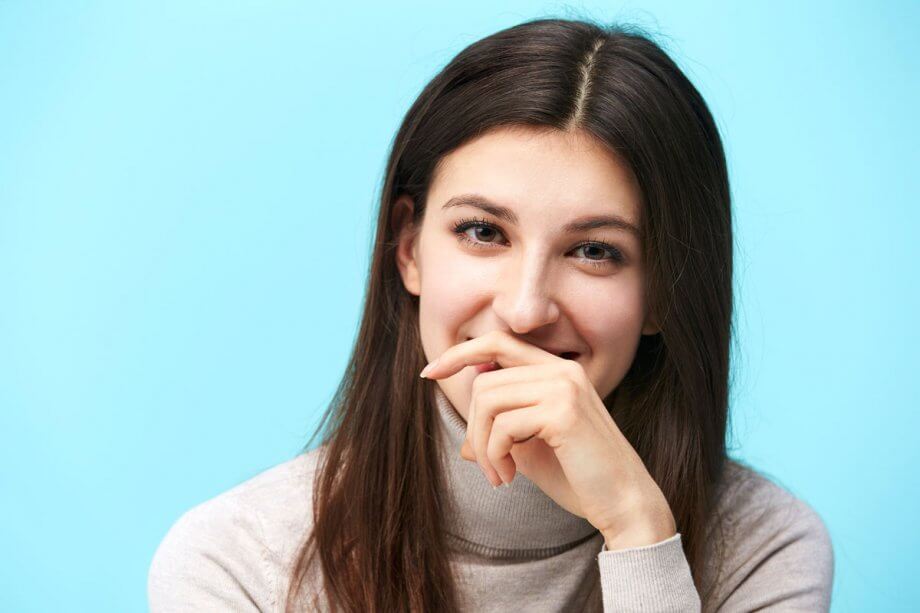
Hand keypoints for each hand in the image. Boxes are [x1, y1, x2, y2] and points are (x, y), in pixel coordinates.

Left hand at [420, 330, 676, 548]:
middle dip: (473, 427)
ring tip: (497, 475)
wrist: (625, 505)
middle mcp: (563, 371)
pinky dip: (495, 455)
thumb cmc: (580, 479)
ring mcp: (565, 388)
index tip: (429, 373)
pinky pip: (503, 426)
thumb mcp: (531, 454)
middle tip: (486, 465)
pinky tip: (509, 478)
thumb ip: (501, 437)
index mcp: (558, 372)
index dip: (460, 353)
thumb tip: (463, 444)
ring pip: (488, 402)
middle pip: (484, 382)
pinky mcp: (563, 412)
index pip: (499, 343)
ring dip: (482, 446)